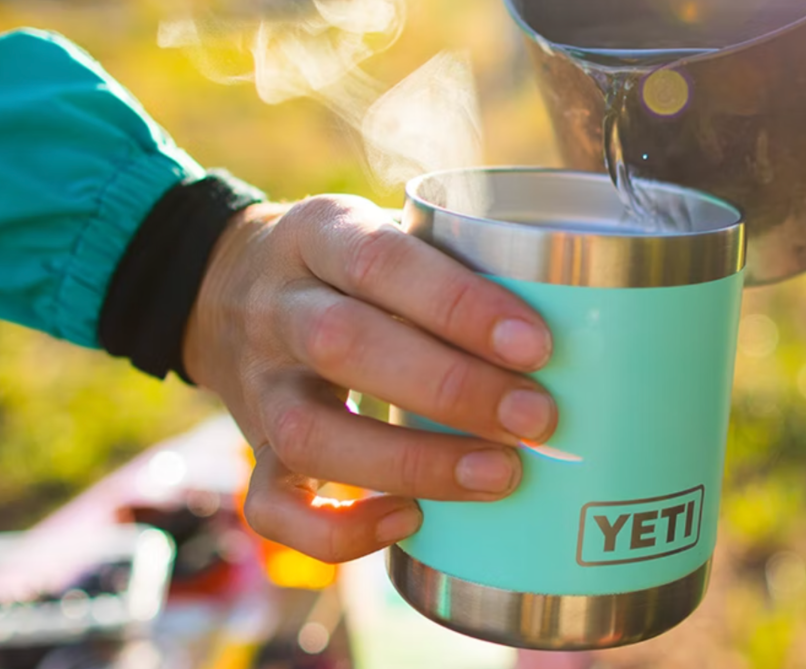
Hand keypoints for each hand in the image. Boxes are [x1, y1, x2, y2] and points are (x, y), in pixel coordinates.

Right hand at [183, 196, 556, 562]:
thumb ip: (452, 261)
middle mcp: (276, 309)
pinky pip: (274, 506)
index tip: (537, 345)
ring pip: (310, 435)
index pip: (382, 263)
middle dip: (451, 389)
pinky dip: (339, 530)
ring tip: (500, 475)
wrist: (223, 285)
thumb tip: (583, 316)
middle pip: (344, 346)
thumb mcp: (382, 228)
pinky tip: (409, 521)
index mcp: (317, 236)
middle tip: (538, 419)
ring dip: (411, 462)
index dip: (459, 306)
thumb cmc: (344, 265)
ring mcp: (258, 385)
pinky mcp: (253, 446)